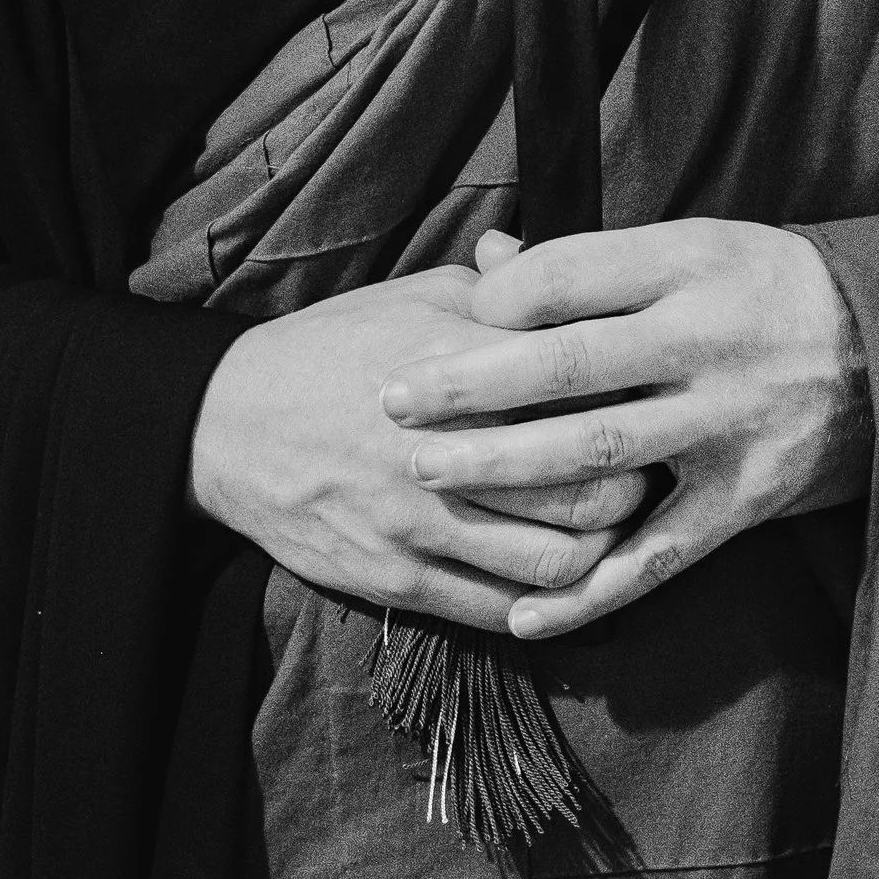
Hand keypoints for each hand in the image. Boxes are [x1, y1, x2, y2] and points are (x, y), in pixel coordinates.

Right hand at [188, 266, 645, 629]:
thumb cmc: (334, 348)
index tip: (652, 396)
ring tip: (612, 528)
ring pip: (554, 560)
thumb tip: (571, 269)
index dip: (632, 398)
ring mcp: (420, 522)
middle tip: (650, 470)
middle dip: (635, 487)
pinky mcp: (398, 578)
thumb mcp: (415, 296)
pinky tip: (560, 575)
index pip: (579, 390)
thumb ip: (500, 290)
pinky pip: (498, 608)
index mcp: (457, 364)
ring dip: (601, 551)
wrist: (226, 425)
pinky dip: (545, 601)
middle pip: (587, 489)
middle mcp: (444, 448)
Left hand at [378, 220, 872, 641]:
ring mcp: (728, 426)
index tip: (445, 320)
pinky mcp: (747, 500)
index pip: (571, 277)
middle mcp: (707, 343)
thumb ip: (593, 264)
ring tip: (429, 476)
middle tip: (392, 401)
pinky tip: (520, 616)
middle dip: (472, 387)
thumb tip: (485, 263)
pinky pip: (657, 557)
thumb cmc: (770, 287)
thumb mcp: (696, 247)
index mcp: (691, 265)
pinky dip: (588, 592)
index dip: (497, 300)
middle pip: (569, 367)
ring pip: (600, 457)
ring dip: (506, 474)